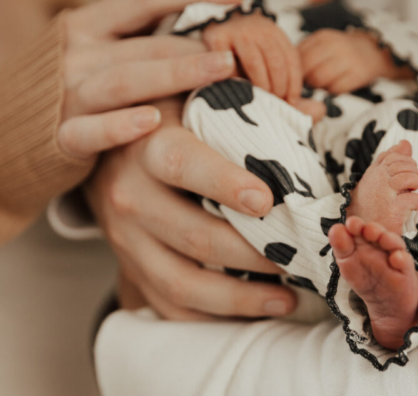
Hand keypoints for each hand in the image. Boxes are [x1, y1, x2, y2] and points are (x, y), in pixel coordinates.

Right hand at [56, 0, 250, 158]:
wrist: (6, 128)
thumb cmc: (70, 85)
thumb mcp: (99, 49)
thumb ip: (141, 40)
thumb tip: (208, 35)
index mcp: (91, 24)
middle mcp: (79, 53)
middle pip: (146, 44)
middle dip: (194, 47)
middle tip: (237, 53)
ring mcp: (69, 94)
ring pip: (124, 81)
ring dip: (174, 74)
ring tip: (220, 71)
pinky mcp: (60, 136)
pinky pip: (89, 130)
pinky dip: (119, 126)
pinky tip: (151, 121)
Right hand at [85, 97, 296, 319]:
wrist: (102, 155)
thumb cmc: (162, 123)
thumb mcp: (193, 100)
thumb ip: (249, 102)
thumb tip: (315, 109)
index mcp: (148, 147)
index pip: (184, 165)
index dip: (224, 184)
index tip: (268, 202)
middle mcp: (130, 197)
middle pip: (195, 236)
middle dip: (253, 254)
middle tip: (298, 257)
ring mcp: (126, 241)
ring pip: (183, 282)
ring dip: (239, 297)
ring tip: (287, 298)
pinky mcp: (131, 268)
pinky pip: (169, 305)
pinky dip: (213, 316)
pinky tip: (252, 311)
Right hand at [203, 13, 301, 104]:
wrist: (201, 43)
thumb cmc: (238, 65)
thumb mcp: (266, 70)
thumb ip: (287, 89)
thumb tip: (319, 111)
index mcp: (274, 33)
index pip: (292, 59)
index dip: (295, 85)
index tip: (291, 103)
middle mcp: (259, 26)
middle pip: (277, 61)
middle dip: (279, 88)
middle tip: (274, 105)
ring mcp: (238, 29)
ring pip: (256, 62)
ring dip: (261, 86)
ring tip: (260, 101)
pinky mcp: (217, 37)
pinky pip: (230, 64)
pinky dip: (236, 81)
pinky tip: (237, 91)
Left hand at [298, 29, 414, 93]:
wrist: (375, 51)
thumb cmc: (342, 52)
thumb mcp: (323, 45)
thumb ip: (304, 54)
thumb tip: (285, 71)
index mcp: (322, 37)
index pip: (297, 57)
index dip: (294, 71)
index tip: (298, 76)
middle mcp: (335, 45)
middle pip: (306, 70)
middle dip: (305, 80)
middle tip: (311, 82)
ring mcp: (348, 58)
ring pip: (319, 80)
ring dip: (318, 86)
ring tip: (324, 83)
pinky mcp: (359, 73)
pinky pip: (336, 89)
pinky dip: (333, 91)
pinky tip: (337, 85)